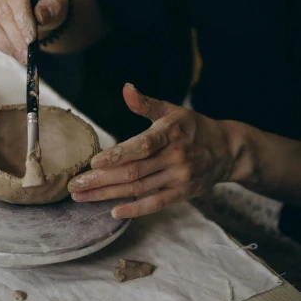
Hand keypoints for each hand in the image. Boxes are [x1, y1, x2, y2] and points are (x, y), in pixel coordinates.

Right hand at [0, 0, 68, 62]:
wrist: (38, 11)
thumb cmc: (48, 4)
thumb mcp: (58, 4)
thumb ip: (53, 7)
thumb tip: (40, 15)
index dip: (23, 18)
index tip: (31, 39)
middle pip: (3, 10)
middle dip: (16, 35)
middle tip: (28, 53)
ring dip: (6, 43)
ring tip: (22, 56)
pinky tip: (13, 52)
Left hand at [68, 84, 237, 218]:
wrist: (227, 149)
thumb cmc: (192, 127)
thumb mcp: (172, 110)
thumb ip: (146, 103)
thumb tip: (126, 88)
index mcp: (171, 133)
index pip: (142, 146)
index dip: (118, 155)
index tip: (93, 161)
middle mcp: (176, 156)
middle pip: (133, 171)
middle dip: (100, 179)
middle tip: (74, 184)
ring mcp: (179, 177)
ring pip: (138, 188)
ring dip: (107, 194)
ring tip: (81, 196)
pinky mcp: (182, 193)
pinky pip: (156, 204)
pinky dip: (135, 209)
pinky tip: (113, 211)